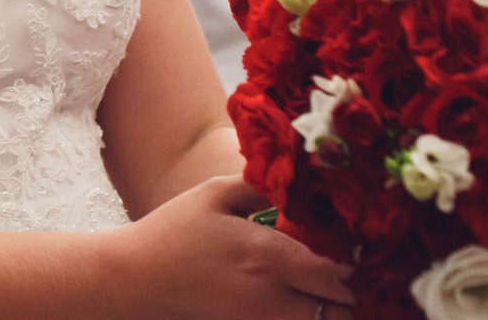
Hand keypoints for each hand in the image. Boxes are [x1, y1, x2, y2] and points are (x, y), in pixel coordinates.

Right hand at [121, 177, 352, 319]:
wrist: (137, 279)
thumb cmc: (174, 231)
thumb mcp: (214, 194)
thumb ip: (259, 187)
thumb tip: (296, 182)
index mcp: (268, 255)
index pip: (336, 273)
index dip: (349, 267)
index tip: (348, 253)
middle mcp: (273, 295)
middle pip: (338, 310)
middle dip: (345, 294)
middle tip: (339, 276)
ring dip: (328, 313)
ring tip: (321, 293)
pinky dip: (304, 318)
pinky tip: (296, 303)